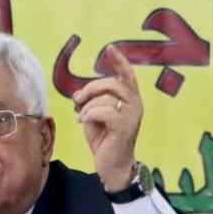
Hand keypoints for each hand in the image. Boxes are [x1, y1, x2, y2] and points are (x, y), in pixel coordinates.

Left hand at [72, 46, 141, 190]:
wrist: (113, 165)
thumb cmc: (105, 140)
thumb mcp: (96, 116)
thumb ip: (91, 102)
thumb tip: (78, 93)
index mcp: (131, 99)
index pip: (128, 75)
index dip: (119, 60)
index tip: (110, 48)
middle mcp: (135, 104)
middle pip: (112, 83)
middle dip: (91, 88)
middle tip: (77, 99)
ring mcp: (132, 115)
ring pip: (106, 97)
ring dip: (88, 106)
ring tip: (82, 117)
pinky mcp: (124, 126)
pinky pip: (104, 111)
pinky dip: (89, 114)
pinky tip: (84, 122)